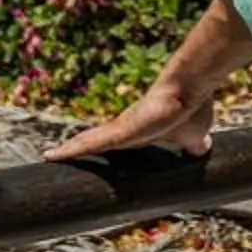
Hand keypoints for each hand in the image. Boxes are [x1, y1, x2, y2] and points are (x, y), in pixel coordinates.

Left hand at [43, 66, 218, 162]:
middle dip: (75, 151)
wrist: (189, 90)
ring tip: (49, 158)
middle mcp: (124, 129)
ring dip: (68, 151)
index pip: (111, 144)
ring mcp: (120, 129)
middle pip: (93, 142)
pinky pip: (90, 143)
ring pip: (87, 143)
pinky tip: (53, 155)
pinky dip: (71, 150)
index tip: (85, 161)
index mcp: (137, 132)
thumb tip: (202, 150)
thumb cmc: (190, 108)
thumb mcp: (194, 137)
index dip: (97, 152)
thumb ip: (194, 145)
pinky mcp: (120, 131)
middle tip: (56, 159)